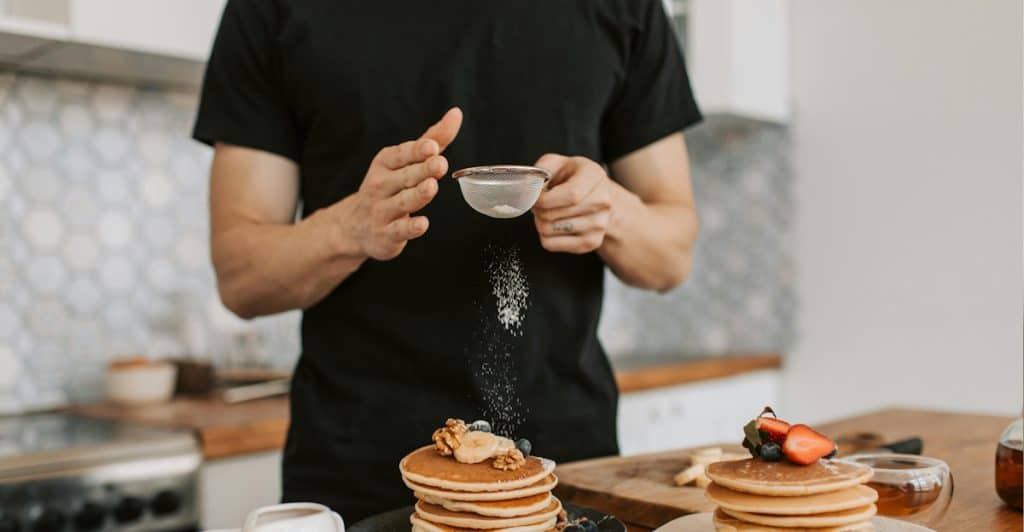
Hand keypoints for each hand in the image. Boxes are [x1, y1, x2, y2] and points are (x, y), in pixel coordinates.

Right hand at [339, 107, 461, 259]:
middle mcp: (381, 185)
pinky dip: (410, 227)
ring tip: (431, 186)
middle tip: (439, 163)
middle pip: (405, 176)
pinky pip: (399, 230)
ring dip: (417, 194)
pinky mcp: (387, 234)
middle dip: (422, 170)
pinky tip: (422, 223)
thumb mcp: (406, 161)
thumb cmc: (388, 187)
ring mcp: (382, 210)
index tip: (432, 146)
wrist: (355, 226)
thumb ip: (432, 139)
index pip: (402, 154)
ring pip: (403, 202)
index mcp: (385, 163)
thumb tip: (456, 114)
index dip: (417, 150)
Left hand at [532, 154, 613, 253]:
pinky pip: (550, 244)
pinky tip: (554, 224)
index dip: (544, 199)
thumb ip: (542, 169)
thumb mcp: (557, 163)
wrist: (596, 195)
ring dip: (540, 221)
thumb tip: (531, 187)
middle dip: (537, 209)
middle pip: (553, 214)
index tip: (535, 197)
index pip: (570, 195)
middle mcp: (602, 201)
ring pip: (549, 229)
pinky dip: (545, 235)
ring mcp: (599, 224)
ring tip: (548, 212)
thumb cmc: (572, 178)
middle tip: (540, 203)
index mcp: (594, 175)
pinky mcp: (591, 243)